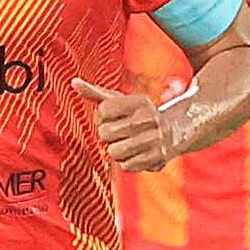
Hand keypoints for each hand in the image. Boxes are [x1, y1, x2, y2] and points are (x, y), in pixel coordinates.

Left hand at [74, 76, 193, 171]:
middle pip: (105, 133)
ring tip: (127, 144)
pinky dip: (127, 162)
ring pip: (114, 152)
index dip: (101, 117)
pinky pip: (126, 166)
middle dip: (108, 135)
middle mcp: (148, 118)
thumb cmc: (139, 115)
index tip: (111, 118)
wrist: (176, 131)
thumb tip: (73, 83)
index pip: (103, 110)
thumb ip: (95, 93)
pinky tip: (137, 154)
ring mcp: (154, 139)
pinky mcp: (157, 158)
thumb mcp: (121, 100)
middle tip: (120, 133)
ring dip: (115, 151)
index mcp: (138, 101)